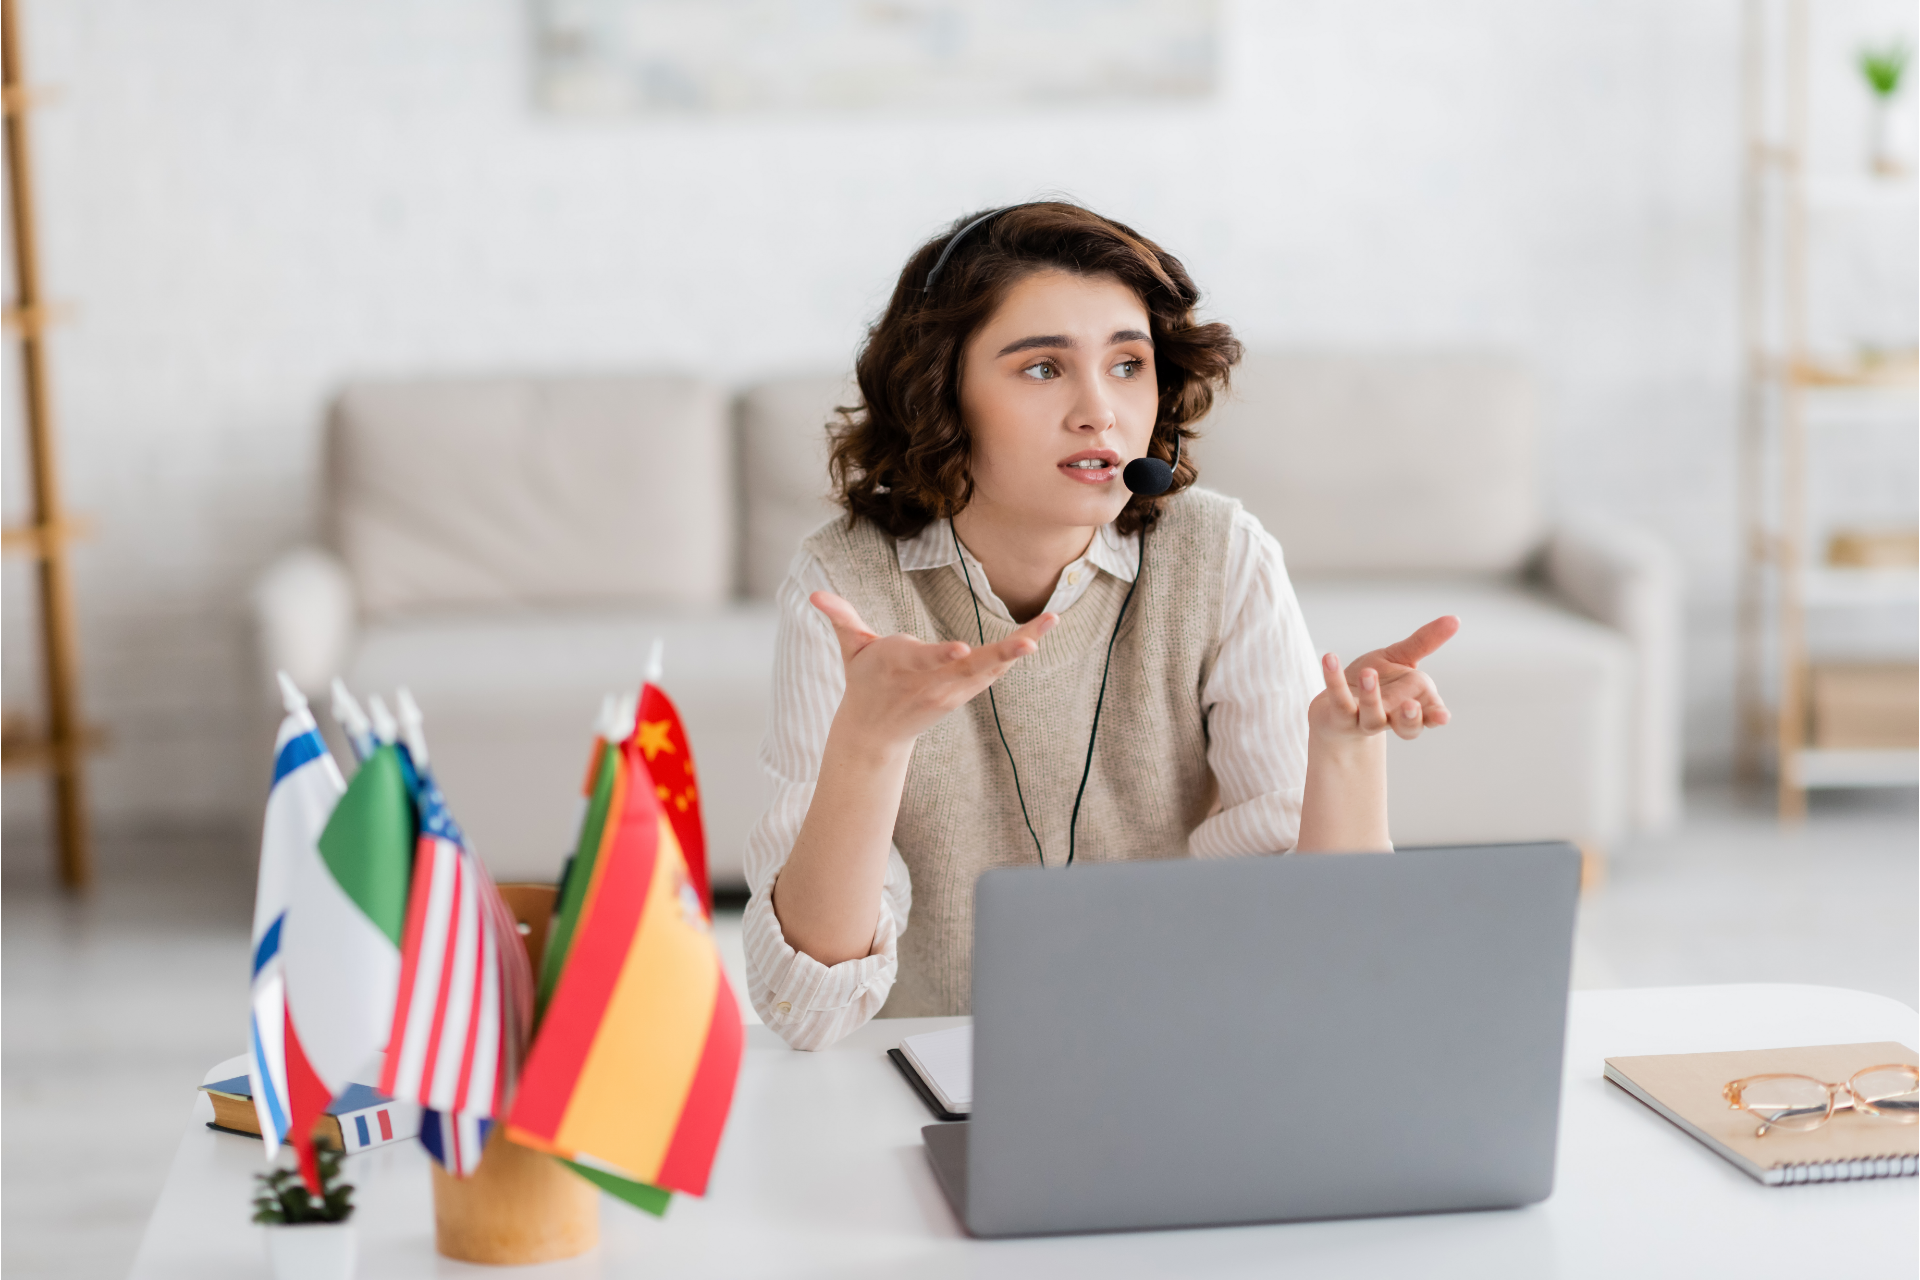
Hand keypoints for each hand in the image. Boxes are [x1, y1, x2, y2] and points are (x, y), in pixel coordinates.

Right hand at [811, 592, 1057, 751]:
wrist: (875, 733)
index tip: (964, 650)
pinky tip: (1040, 632)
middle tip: (1032, 641)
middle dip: (1003, 652)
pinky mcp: (965, 691)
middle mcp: (933, 680)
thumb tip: (815, 593)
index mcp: (902, 665)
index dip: (944, 655)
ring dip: (1021, 646)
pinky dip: (1016, 653)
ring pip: (992, 667)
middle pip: (972, 665)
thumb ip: (840, 618)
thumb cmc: (863, 682)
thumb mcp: (849, 650)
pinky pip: (995, 670)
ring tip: (1050, 621)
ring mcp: (953, 689)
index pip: (927, 660)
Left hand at [1308, 616, 1457, 745]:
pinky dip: (1333, 679)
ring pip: (1373, 717)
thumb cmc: (1377, 684)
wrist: (1336, 708)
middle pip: (1407, 727)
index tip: (1442, 716)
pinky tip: (1330, 658)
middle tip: (1410, 705)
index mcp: (1414, 705)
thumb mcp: (1401, 658)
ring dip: (1371, 696)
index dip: (1436, 717)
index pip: (1430, 716)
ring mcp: (1365, 720)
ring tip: (1368, 673)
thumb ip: (1425, 642)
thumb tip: (1455, 619)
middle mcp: (1392, 717)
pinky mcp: (1339, 716)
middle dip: (1410, 719)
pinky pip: (1338, 700)